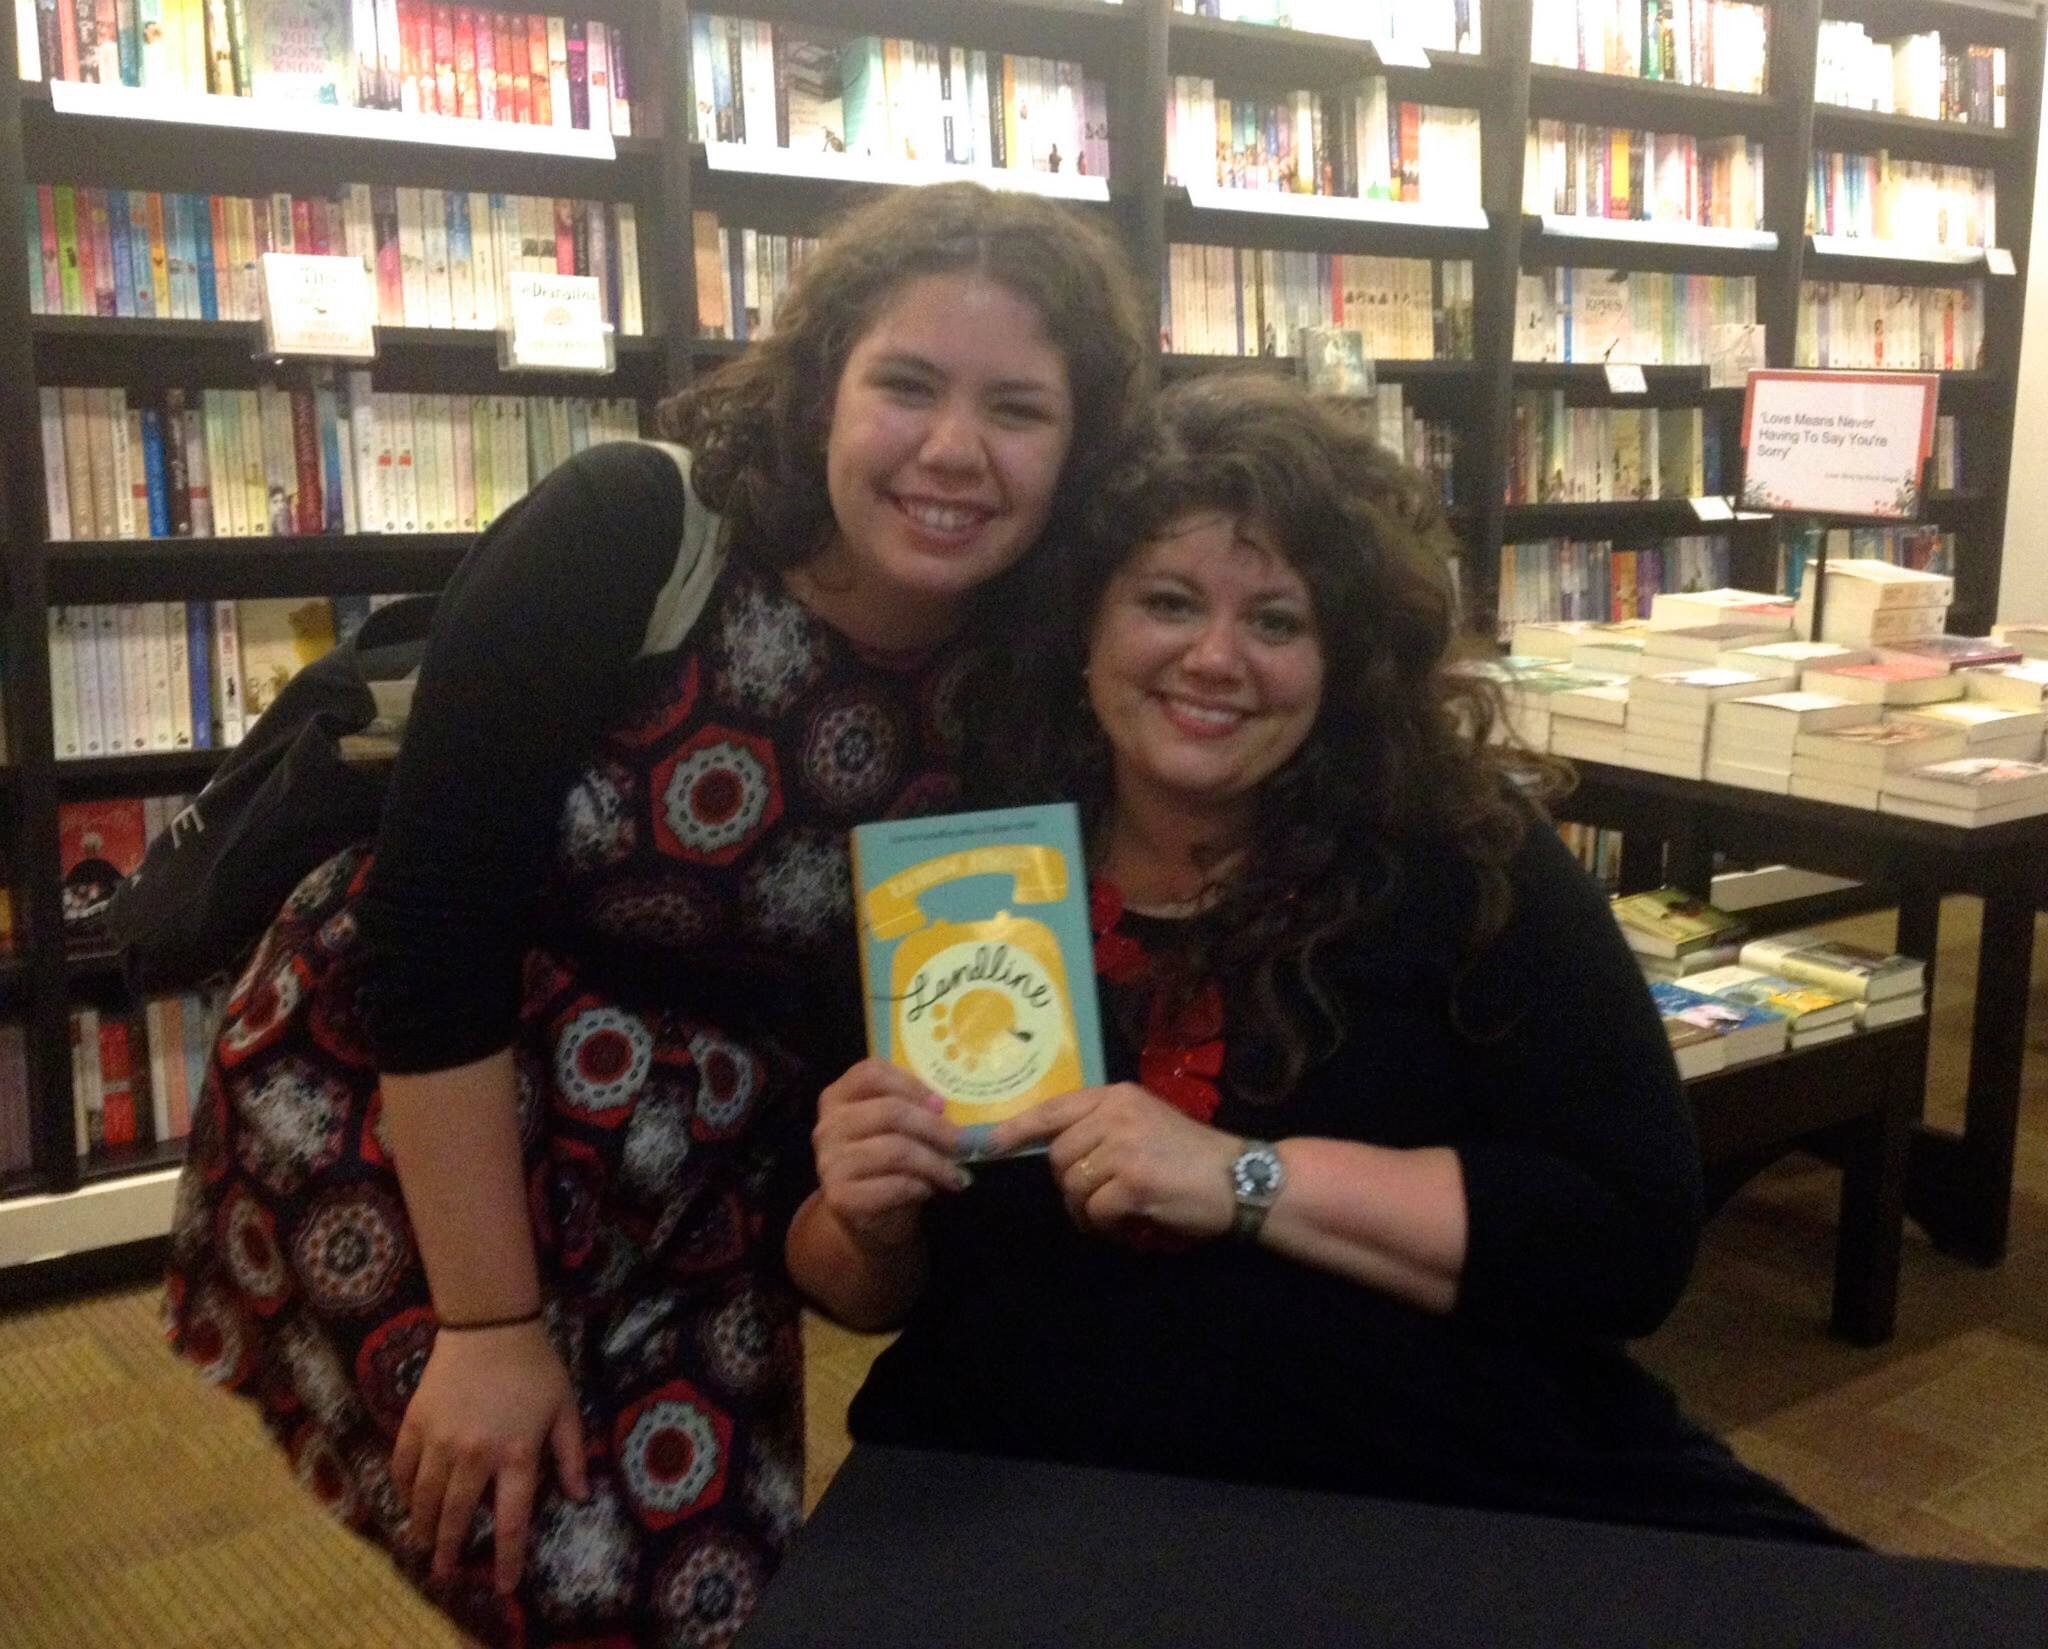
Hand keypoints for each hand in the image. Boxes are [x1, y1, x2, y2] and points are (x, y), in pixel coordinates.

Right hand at [391, 1318, 587, 1595]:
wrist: (490, 1325)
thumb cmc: (535, 1366)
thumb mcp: (565, 1408)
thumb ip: (572, 1454)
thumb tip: (580, 1496)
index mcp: (517, 1455)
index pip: (512, 1520)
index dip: (507, 1558)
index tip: (503, 1586)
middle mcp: (476, 1454)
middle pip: (459, 1516)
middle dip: (452, 1550)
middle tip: (445, 1573)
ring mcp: (441, 1439)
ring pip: (426, 1497)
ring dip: (423, 1525)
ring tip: (422, 1544)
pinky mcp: (417, 1422)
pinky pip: (403, 1465)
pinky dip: (403, 1487)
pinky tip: (407, 1500)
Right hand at [813, 1058, 965, 1252]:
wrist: (866, 1215)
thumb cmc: (888, 1162)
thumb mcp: (901, 1128)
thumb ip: (923, 1111)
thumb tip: (971, 1117)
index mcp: (838, 1096)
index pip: (871, 1073)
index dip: (911, 1084)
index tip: (942, 1103)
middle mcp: (828, 1126)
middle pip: (890, 1111)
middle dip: (935, 1127)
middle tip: (963, 1143)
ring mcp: (829, 1162)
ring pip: (895, 1150)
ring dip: (934, 1163)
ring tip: (954, 1174)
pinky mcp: (840, 1196)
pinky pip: (892, 1185)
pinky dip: (919, 1186)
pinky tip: (929, 1189)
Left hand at [991, 1084, 1240, 1242]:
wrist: (1242, 1179)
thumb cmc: (1193, 1156)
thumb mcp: (1145, 1124)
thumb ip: (1103, 1128)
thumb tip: (1055, 1154)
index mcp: (1118, 1096)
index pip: (1053, 1108)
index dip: (1017, 1129)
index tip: (988, 1145)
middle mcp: (1117, 1113)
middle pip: (1059, 1156)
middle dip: (1071, 1185)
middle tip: (1101, 1200)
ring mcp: (1125, 1146)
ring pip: (1074, 1187)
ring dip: (1089, 1211)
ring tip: (1118, 1215)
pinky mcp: (1133, 1181)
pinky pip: (1096, 1211)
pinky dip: (1108, 1226)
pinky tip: (1131, 1225)